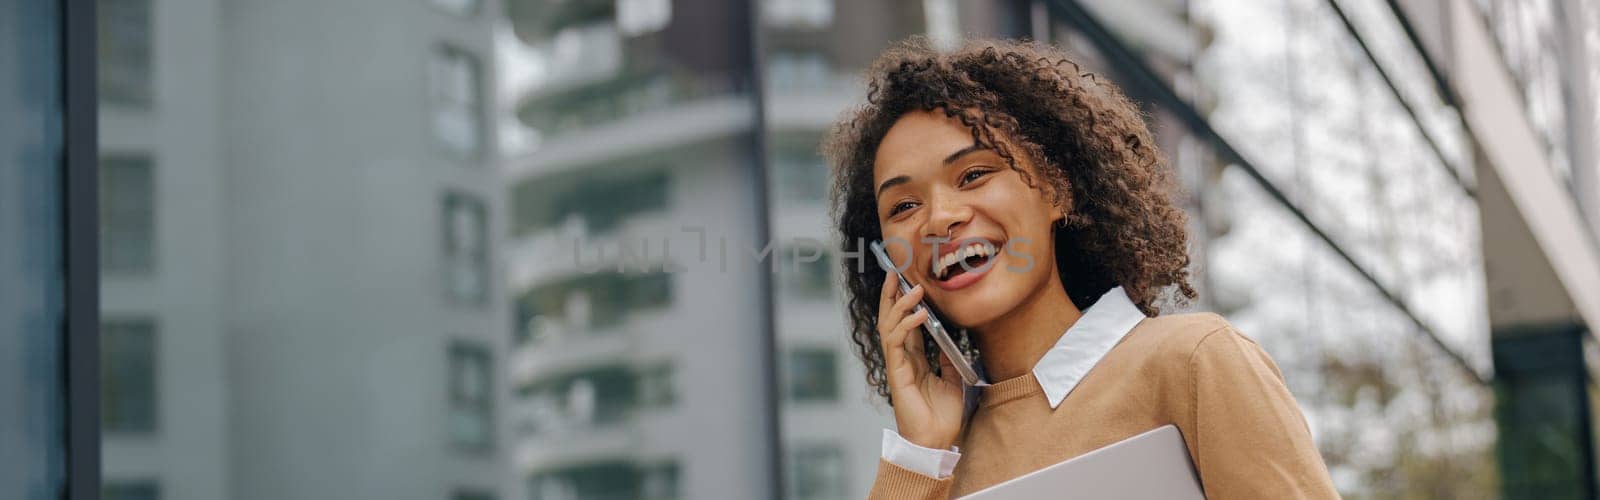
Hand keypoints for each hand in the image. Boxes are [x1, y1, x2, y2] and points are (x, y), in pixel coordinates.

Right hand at [878, 272, 966, 450]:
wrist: (938, 441)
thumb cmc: (943, 416)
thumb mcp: (953, 379)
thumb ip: (947, 359)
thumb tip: (951, 341)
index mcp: (914, 359)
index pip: (904, 323)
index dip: (903, 301)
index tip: (906, 280)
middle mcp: (902, 359)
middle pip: (890, 320)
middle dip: (891, 295)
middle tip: (894, 271)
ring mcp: (897, 365)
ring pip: (890, 327)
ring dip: (900, 305)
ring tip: (913, 288)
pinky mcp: (897, 374)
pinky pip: (897, 343)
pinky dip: (906, 325)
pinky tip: (918, 314)